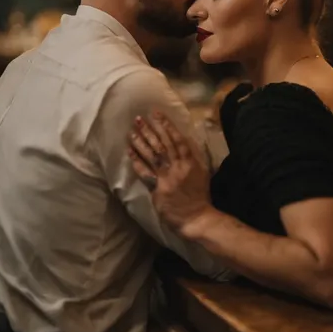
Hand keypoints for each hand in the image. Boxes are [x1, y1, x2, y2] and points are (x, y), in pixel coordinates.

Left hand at [128, 112, 211, 233]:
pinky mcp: (158, 189)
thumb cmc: (200, 196)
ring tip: (132, 131)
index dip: (167, 125)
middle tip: (139, 118)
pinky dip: (136, 161)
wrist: (197, 218)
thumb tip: (187, 143)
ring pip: (152, 155)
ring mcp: (167, 177)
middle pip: (162, 144)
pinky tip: (129, 151)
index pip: (177, 139)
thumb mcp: (202, 172)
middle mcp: (178, 166)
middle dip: (150, 130)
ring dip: (141, 142)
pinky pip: (145, 173)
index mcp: (190, 161)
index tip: (157, 114)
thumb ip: (194, 158)